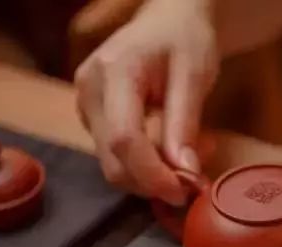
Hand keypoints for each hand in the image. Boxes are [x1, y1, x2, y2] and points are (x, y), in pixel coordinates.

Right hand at [75, 0, 217, 204]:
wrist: (168, 19)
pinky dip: (145, 164)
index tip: (184, 192)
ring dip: (152, 174)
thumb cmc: (185, 39)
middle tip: (196, 175)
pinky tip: (169, 147)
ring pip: (114, 164)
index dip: (153, 175)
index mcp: (114, 73)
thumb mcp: (195, 77)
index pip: (125, 139)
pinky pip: (115, 155)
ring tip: (190, 154)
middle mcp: (89, 91)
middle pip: (114, 161)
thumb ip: (186, 125)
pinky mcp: (91, 117)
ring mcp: (85, 105)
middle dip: (154, 181)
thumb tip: (185, 174)